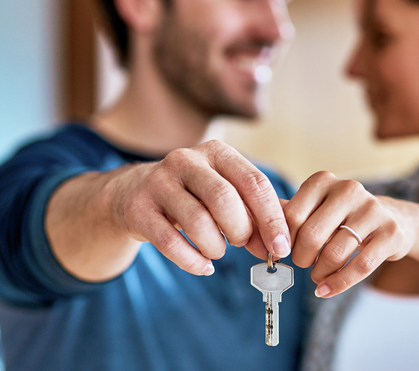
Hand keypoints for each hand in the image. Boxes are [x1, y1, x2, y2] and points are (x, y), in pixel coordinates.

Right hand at [109, 140, 290, 274]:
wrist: (134, 194)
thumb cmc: (194, 196)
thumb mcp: (227, 191)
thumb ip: (258, 213)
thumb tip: (284, 243)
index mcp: (217, 152)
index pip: (254, 183)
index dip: (272, 219)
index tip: (281, 248)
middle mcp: (186, 160)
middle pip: (225, 199)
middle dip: (241, 231)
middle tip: (243, 244)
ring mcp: (159, 183)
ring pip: (198, 222)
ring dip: (216, 247)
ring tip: (218, 251)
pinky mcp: (139, 209)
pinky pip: (171, 243)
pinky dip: (193, 261)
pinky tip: (203, 266)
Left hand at [284, 171, 417, 297]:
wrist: (393, 219)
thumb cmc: (343, 218)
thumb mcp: (315, 209)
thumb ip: (288, 215)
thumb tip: (256, 228)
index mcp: (323, 181)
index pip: (292, 215)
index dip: (284, 241)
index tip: (284, 252)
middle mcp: (349, 189)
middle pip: (311, 235)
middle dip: (301, 258)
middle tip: (302, 264)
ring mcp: (372, 209)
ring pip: (334, 253)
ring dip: (319, 274)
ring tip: (318, 276)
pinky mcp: (391, 232)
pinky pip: (360, 266)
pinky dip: (339, 284)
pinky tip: (327, 290)